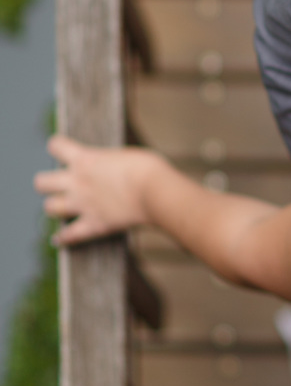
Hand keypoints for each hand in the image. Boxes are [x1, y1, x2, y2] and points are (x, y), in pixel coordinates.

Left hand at [34, 136, 158, 244]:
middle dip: (48, 183)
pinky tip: (59, 239)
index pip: (56, 146)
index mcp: (85, 159)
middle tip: (60, 184)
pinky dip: (63, 238)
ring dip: (55, 206)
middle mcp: (77, 181)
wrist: (155, 191)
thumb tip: (113, 169)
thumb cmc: (148, 168)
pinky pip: (70, 236)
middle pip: (42, 182)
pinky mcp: (93, 225)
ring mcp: (82, 204)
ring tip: (62, 207)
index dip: (57, 146)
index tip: (62, 148)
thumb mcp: (126, 155)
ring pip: (50, 207)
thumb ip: (111, 163)